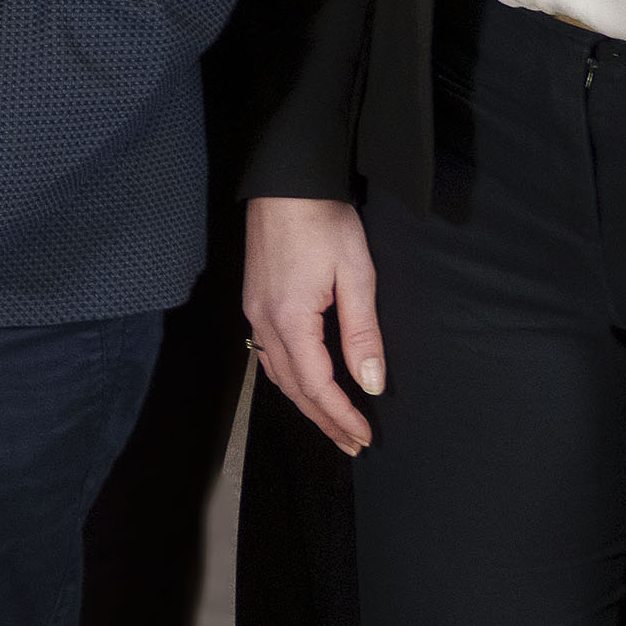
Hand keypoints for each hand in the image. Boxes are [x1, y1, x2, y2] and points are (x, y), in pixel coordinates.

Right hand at [242, 194, 386, 454]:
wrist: (285, 182)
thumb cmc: (323, 220)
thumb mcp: (356, 274)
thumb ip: (362, 333)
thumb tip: (372, 383)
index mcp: (290, 319)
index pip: (316, 384)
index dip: (340, 415)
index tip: (364, 437)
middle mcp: (263, 322)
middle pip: (293, 388)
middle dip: (324, 420)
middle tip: (352, 444)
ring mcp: (253, 313)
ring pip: (277, 375)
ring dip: (306, 404)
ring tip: (333, 423)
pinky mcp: (254, 303)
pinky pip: (269, 356)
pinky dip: (291, 380)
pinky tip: (306, 384)